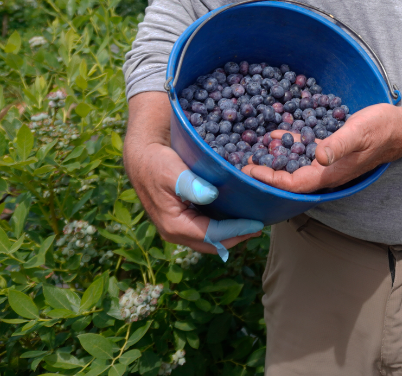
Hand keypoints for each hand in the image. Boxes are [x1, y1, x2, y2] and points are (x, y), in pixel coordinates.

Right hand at [125, 92, 262, 259]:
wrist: (142, 157)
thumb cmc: (157, 163)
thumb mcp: (173, 171)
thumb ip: (191, 185)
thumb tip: (210, 196)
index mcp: (174, 225)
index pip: (212, 235)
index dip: (236, 230)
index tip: (257, 224)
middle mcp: (175, 233)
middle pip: (212, 244)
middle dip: (237, 238)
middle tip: (259, 228)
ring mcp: (177, 228)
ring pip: (209, 240)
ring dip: (230, 234)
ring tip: (251, 224)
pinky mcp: (181, 220)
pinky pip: (204, 230)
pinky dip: (222, 227)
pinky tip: (235, 217)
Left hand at [242, 103, 401, 193]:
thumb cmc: (381, 129)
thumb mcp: (358, 133)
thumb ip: (338, 145)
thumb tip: (318, 156)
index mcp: (330, 173)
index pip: (293, 183)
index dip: (270, 179)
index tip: (249, 171)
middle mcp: (327, 171)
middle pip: (290, 178)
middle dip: (267, 171)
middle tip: (243, 162)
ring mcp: (330, 162)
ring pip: (296, 165)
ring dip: (276, 158)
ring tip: (253, 149)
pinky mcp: (332, 149)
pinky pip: (306, 151)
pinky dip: (290, 143)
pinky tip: (277, 133)